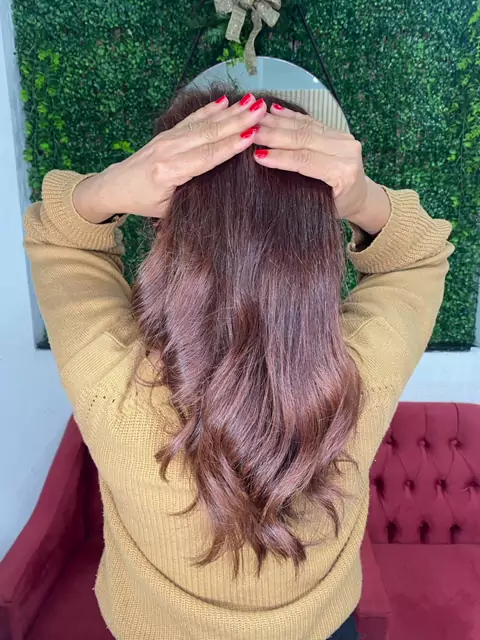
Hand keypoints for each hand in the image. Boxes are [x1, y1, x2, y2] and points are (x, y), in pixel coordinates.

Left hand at [73, 94, 266, 222]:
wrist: (116, 186)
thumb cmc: (143, 202)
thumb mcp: (167, 209)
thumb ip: (191, 194)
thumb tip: (222, 187)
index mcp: (168, 172)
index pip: (206, 157)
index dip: (229, 147)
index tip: (251, 136)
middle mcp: (168, 150)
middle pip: (208, 134)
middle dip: (237, 121)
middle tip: (260, 109)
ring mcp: (168, 138)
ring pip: (203, 123)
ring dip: (230, 112)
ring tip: (252, 102)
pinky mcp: (167, 133)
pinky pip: (193, 119)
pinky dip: (211, 109)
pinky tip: (226, 101)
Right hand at [254, 104, 390, 234]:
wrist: (360, 196)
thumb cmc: (338, 206)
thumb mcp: (321, 206)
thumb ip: (302, 189)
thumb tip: (271, 174)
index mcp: (343, 172)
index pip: (305, 161)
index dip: (280, 157)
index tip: (257, 155)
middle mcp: (346, 151)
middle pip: (304, 139)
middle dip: (275, 135)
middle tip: (251, 131)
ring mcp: (343, 138)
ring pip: (306, 127)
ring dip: (278, 122)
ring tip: (257, 119)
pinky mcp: (338, 131)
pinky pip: (311, 122)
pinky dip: (291, 116)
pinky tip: (274, 110)